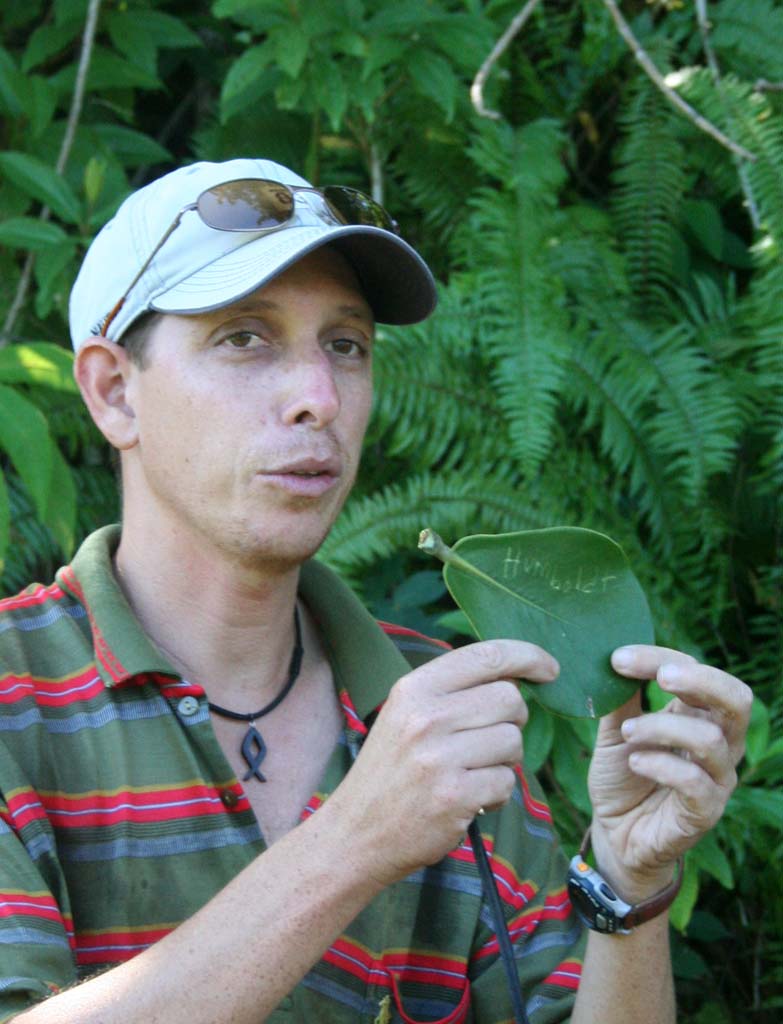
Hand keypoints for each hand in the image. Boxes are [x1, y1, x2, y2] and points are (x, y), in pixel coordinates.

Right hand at [330, 640, 557, 887]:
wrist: (356, 833)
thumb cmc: (391, 771)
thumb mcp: (406, 715)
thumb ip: (452, 692)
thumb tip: (514, 676)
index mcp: (414, 688)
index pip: (486, 655)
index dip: (528, 656)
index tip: (550, 669)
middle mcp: (426, 717)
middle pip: (510, 699)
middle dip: (513, 720)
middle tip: (491, 740)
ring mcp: (439, 757)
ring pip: (513, 741)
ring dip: (505, 761)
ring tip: (472, 773)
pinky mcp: (454, 797)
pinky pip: (506, 782)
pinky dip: (497, 794)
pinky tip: (470, 800)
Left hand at [587, 645, 752, 900]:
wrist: (615, 834)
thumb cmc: (622, 776)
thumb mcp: (615, 731)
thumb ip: (620, 699)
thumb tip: (614, 659)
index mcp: (696, 715)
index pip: (695, 672)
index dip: (661, 658)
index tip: (618, 658)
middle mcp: (716, 743)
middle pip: (737, 699)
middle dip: (700, 680)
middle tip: (660, 677)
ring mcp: (715, 779)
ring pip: (711, 740)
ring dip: (663, 728)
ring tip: (627, 732)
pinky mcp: (705, 812)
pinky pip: (696, 783)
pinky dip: (662, 765)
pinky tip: (635, 762)